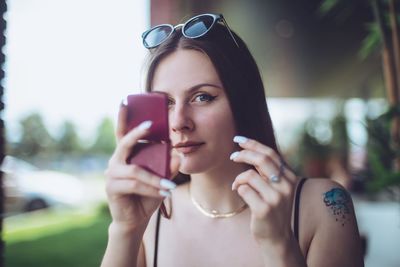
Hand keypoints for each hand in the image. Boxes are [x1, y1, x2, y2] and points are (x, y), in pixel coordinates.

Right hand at [104, 104, 177, 228]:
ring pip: (136, 171)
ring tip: (170, 186)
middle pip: (125, 143)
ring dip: (155, 179)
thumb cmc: (147, 195)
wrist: (136, 219)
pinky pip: (134, 184)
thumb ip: (167, 166)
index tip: (124, 101)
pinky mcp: (112, 188)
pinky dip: (151, 188)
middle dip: (138, 133)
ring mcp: (112, 174)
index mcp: (126, 156)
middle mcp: (116, 161)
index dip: (122, 118)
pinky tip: (163, 194)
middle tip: (150, 124)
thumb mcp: (160, 179)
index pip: (122, 134)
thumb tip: (177, 154)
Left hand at [231, 136, 297, 244]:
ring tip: (237, 185)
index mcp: (290, 177)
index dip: (253, 144)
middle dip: (244, 154)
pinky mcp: (264, 209)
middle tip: (232, 156)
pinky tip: (238, 193)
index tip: (238, 139)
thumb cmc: (272, 209)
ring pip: (249, 175)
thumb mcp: (276, 187)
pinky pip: (244, 189)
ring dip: (239, 178)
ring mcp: (276, 198)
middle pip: (262, 159)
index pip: (271, 154)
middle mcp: (286, 186)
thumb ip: (268, 171)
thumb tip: (249, 150)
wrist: (277, 238)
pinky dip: (237, 188)